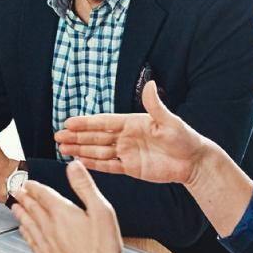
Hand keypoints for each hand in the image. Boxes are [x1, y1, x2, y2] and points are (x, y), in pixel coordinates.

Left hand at [11, 161, 123, 252]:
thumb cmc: (102, 250)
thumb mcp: (102, 211)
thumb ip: (85, 186)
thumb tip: (74, 166)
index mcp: (62, 213)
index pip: (42, 194)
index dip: (34, 186)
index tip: (28, 182)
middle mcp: (49, 227)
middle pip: (32, 207)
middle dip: (23, 197)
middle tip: (16, 190)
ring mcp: (45, 244)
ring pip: (27, 223)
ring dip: (20, 212)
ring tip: (15, 206)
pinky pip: (30, 240)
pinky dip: (25, 231)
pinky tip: (24, 230)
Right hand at [54, 80, 221, 186]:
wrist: (194, 162)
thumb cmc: (185, 138)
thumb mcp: (170, 121)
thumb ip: (155, 105)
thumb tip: (150, 84)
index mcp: (132, 123)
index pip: (104, 122)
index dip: (86, 123)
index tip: (68, 123)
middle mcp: (126, 137)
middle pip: (96, 137)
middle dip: (77, 137)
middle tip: (57, 137)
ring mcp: (127, 152)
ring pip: (98, 151)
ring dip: (81, 150)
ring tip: (63, 149)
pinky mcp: (131, 167)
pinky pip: (109, 165)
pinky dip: (94, 164)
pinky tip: (80, 162)